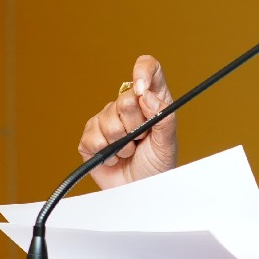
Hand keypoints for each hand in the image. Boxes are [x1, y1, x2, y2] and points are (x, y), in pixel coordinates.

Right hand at [77, 55, 176, 188]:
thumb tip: (146, 95)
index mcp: (152, 99)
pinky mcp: (91, 138)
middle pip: (124, 99)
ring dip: (121, 143)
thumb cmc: (157, 165)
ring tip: (129, 151)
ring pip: (108, 121)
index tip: (141, 90)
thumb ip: (162, 117)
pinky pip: (92, 138)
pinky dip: (106, 153)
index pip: (148, 69)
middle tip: (141, 138)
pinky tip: (114, 157)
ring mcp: (107, 120)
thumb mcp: (167, 142)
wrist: (140, 190)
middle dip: (135, 125)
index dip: (142, 72)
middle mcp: (128, 106)